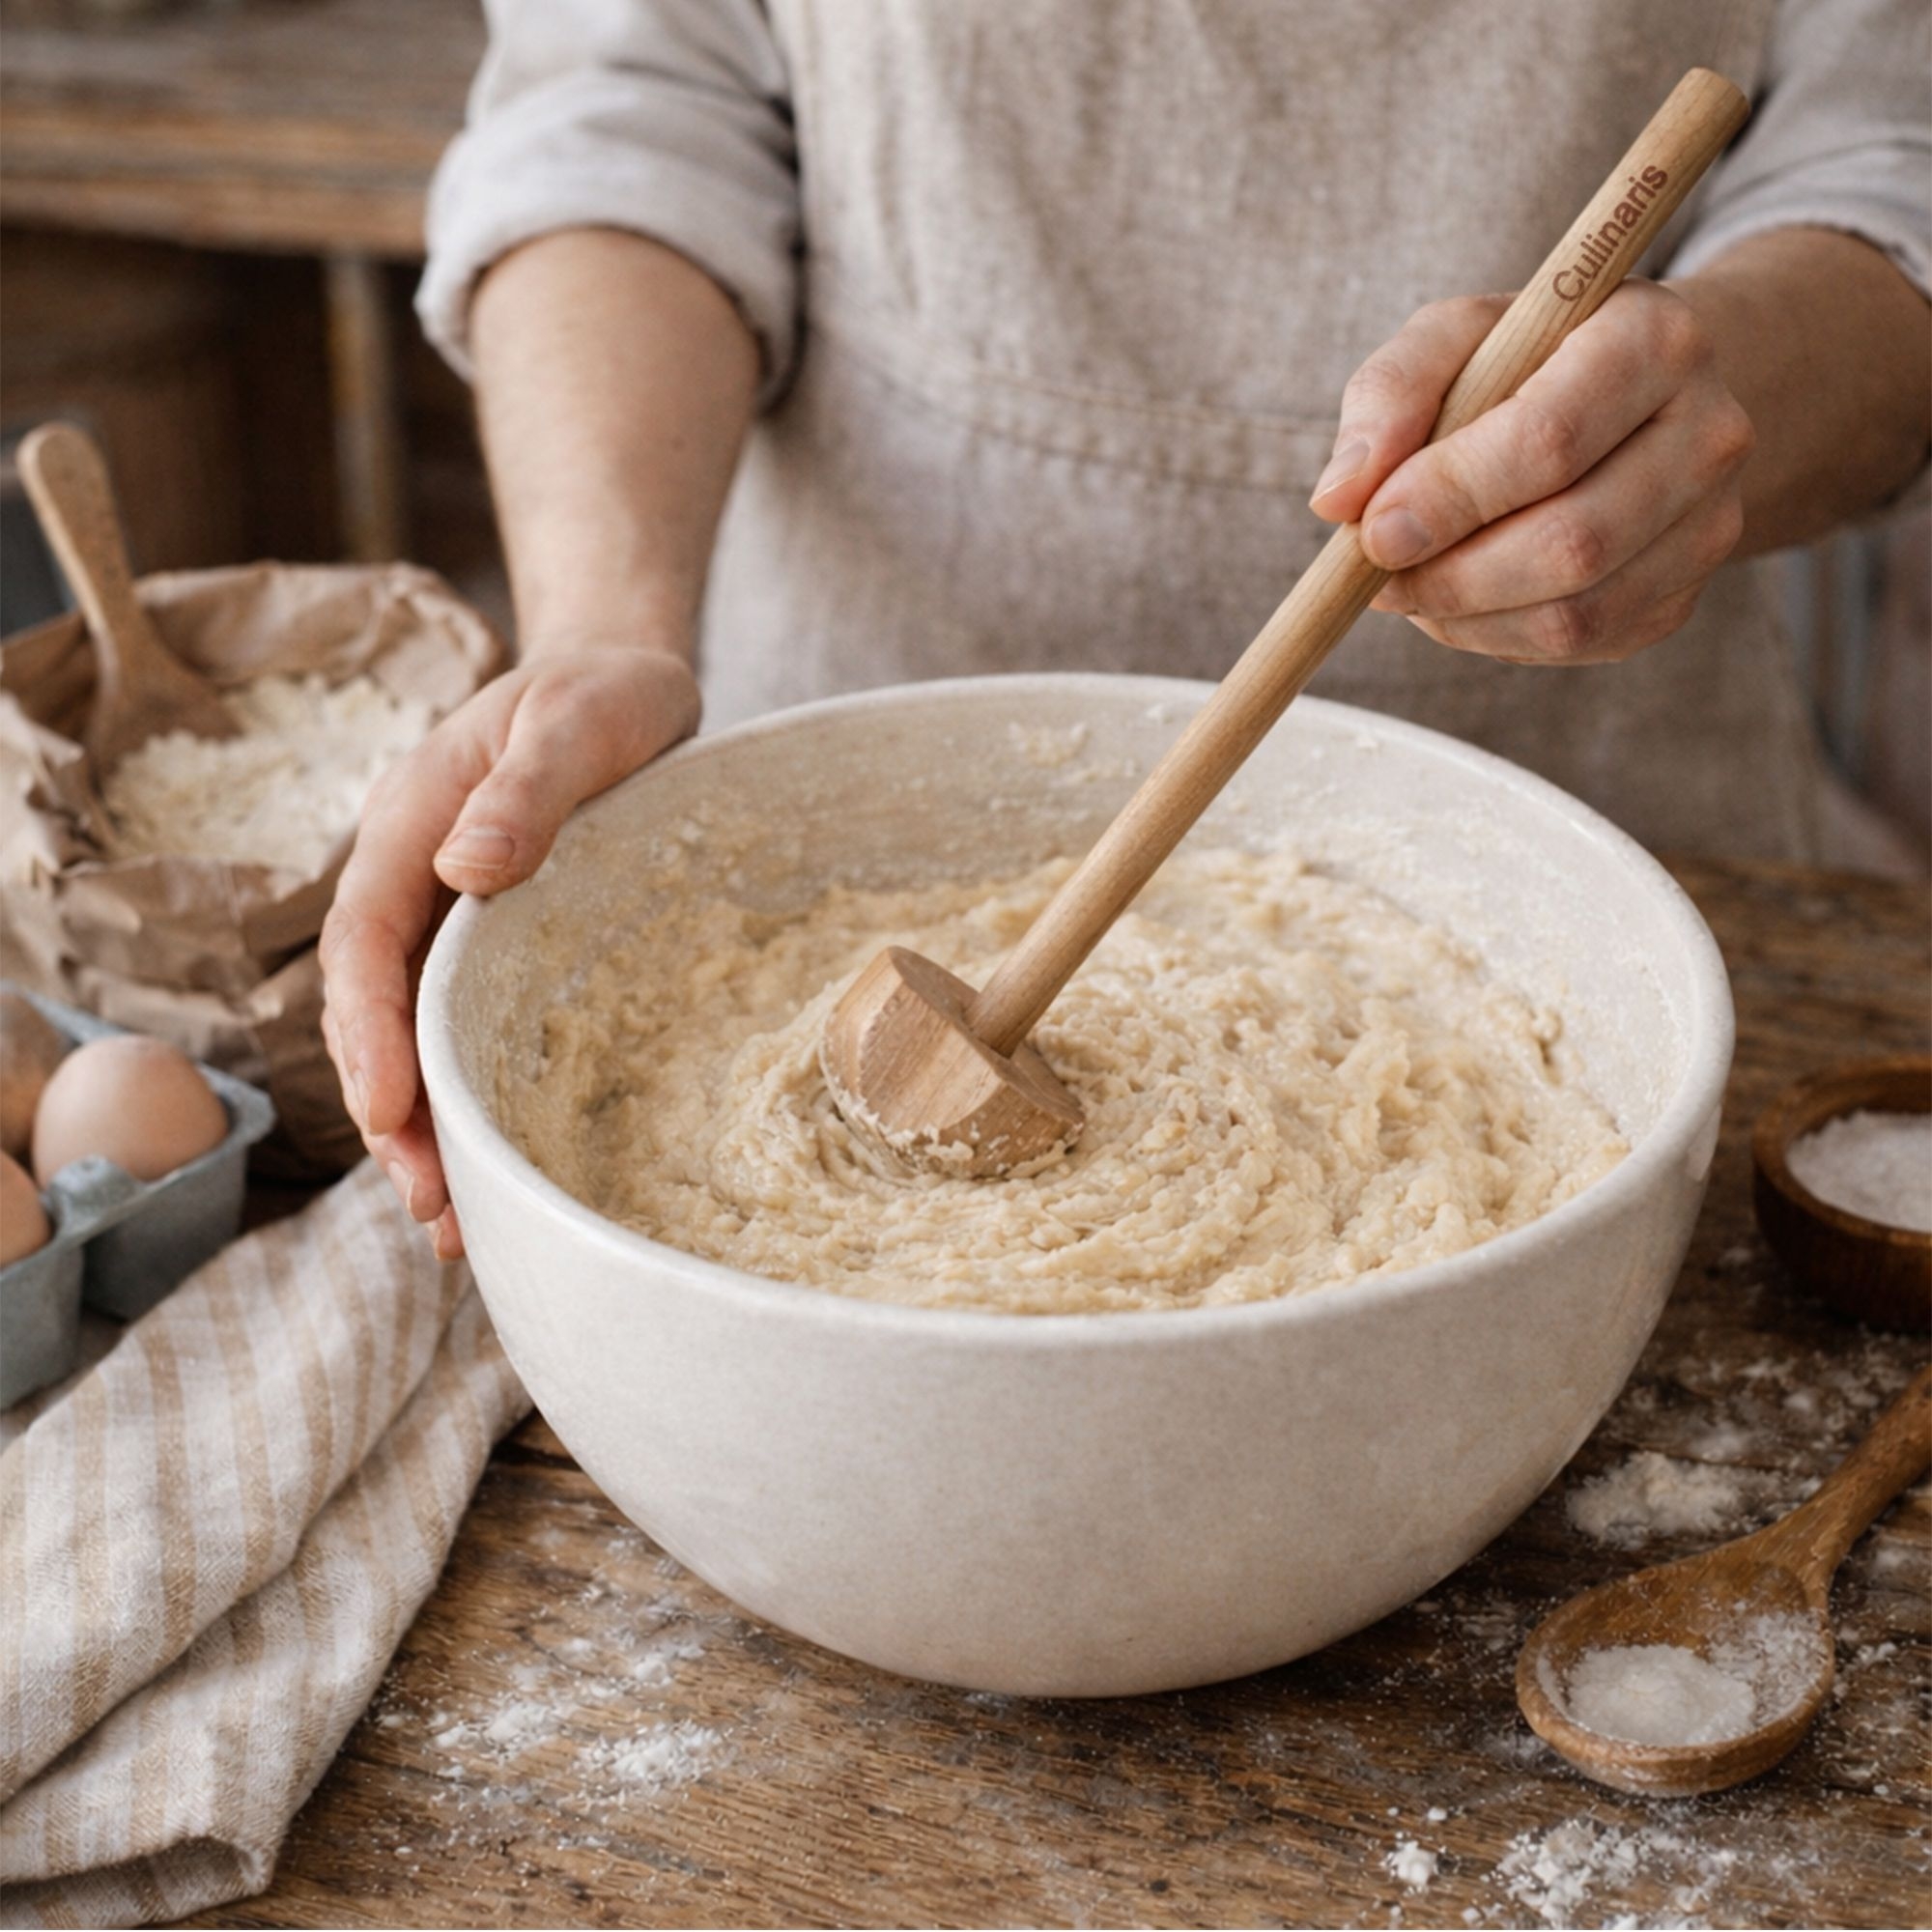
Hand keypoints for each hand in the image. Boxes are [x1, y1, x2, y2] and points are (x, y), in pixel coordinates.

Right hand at [320, 644, 700, 1255]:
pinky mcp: (498, 946)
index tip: (388, 1113)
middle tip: (431, 1204)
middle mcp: (416, 883)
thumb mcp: (571, 723)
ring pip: (418, 1035)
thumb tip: (465, 869)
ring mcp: (452, 919)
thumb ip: (522, 793)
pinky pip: (470, 1028)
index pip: (367, 941)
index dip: (368, 1032)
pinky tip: (501, 1166)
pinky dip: (476, 1097)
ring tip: (454, 1223)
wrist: (626, 679)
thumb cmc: (600, 693)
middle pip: (377, 1012)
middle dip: (394, 1114)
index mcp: (411, 827)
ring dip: (428, 1127)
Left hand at [1309, 281, 1754, 663]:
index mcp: (1654, 340)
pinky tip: (1465, 595)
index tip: (1371, 526)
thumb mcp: (1454, 338)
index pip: (1549, 440)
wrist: (1635, 397)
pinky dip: (1495, 634)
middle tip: (1378, 571)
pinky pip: (1578, 645)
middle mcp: (1710, 433)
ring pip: (1574, 613)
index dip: (1448, 497)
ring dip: (1465, 614)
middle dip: (1450, 574)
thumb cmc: (1529, 360)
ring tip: (1412, 581)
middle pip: (1570, 544)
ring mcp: (1709, 525)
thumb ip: (1390, 394)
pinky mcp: (1682, 596)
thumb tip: (1337, 497)